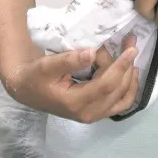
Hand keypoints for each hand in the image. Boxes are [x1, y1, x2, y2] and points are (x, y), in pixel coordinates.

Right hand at [0, 35, 138, 122]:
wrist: (26, 91)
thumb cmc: (35, 76)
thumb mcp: (47, 65)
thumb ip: (69, 60)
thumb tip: (92, 53)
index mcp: (76, 103)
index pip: (106, 85)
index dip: (120, 67)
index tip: (131, 49)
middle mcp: (88, 113)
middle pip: (117, 89)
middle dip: (126, 65)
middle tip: (128, 42)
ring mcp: (94, 115)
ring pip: (123, 98)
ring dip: (130, 76)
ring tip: (131, 53)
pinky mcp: (96, 112)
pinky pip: (120, 103)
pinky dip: (128, 88)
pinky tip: (130, 71)